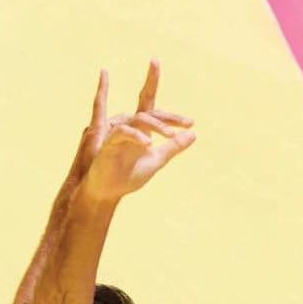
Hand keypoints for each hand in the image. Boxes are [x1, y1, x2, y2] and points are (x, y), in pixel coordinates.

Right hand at [77, 62, 195, 202]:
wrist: (109, 192)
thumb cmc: (129, 176)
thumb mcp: (157, 160)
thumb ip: (173, 147)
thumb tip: (193, 133)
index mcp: (142, 131)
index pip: (157, 114)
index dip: (173, 116)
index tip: (192, 123)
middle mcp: (131, 128)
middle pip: (149, 111)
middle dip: (167, 112)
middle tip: (186, 122)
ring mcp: (120, 132)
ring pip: (139, 118)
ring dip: (157, 125)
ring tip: (171, 136)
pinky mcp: (109, 141)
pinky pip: (123, 131)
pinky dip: (136, 136)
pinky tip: (149, 144)